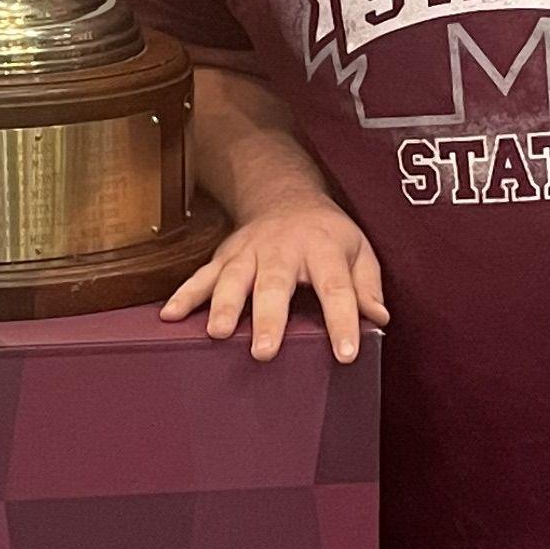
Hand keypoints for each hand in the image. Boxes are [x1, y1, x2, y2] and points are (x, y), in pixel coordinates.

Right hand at [161, 200, 387, 365]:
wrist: (285, 195)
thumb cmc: (326, 234)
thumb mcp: (358, 249)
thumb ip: (367, 284)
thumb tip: (379, 317)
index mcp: (323, 249)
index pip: (337, 288)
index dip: (342, 320)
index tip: (346, 353)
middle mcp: (283, 250)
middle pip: (275, 284)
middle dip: (269, 318)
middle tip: (265, 351)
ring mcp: (249, 252)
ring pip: (234, 278)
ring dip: (224, 306)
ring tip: (218, 334)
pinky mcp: (225, 256)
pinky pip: (202, 276)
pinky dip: (185, 295)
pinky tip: (170, 316)